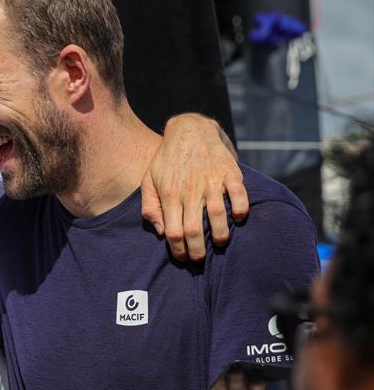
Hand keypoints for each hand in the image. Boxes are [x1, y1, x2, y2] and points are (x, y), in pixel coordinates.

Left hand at [141, 113, 248, 260]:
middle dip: (198, 251)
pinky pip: (239, 194)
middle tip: (200, 259)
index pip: (173, 232)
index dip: (178, 250)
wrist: (190, 130)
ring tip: (219, 242)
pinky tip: (237, 218)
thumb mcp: (149, 180)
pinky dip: (240, 209)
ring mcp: (211, 181)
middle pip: (194, 230)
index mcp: (170, 194)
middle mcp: (190, 190)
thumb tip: (161, 231)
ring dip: (220, 235)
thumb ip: (150, 206)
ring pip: (217, 216)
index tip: (182, 258)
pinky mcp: (229, 173)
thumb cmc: (167, 160)